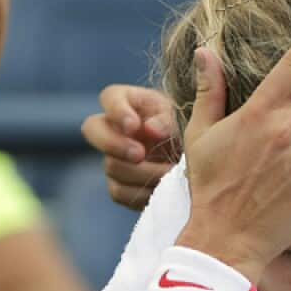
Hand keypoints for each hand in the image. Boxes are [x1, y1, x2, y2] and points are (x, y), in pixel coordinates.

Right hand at [81, 85, 179, 209]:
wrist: (198, 164)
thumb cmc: (188, 131)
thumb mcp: (182, 119)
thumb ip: (167, 120)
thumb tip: (149, 129)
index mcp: (130, 102)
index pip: (109, 97)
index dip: (117, 112)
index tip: (134, 126)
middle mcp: (115, 128)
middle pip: (92, 129)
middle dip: (114, 144)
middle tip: (139, 154)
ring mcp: (114, 157)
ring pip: (111, 166)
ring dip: (139, 173)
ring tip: (167, 174)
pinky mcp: (120, 184)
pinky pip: (119, 192)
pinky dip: (140, 193)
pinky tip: (161, 189)